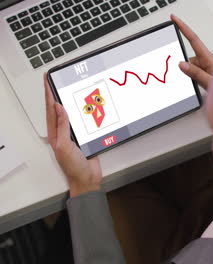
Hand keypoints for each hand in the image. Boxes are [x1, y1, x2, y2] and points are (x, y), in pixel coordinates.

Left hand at [44, 74, 101, 197]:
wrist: (87, 179)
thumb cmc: (73, 167)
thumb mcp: (64, 146)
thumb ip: (62, 127)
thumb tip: (59, 108)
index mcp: (55, 134)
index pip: (51, 110)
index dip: (49, 94)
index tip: (48, 81)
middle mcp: (63, 132)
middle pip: (59, 109)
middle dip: (56, 94)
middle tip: (55, 80)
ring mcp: (74, 134)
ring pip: (72, 114)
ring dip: (70, 101)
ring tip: (67, 87)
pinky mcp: (85, 137)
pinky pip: (83, 121)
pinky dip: (84, 112)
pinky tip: (86, 106)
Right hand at [171, 14, 212, 88]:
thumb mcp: (210, 81)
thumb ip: (196, 73)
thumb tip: (182, 64)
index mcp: (208, 58)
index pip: (193, 39)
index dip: (183, 27)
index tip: (175, 19)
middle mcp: (205, 60)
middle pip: (188, 57)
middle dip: (184, 64)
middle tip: (190, 74)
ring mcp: (204, 67)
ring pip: (188, 67)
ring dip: (189, 75)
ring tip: (198, 84)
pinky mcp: (202, 73)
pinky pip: (191, 73)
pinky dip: (190, 78)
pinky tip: (195, 84)